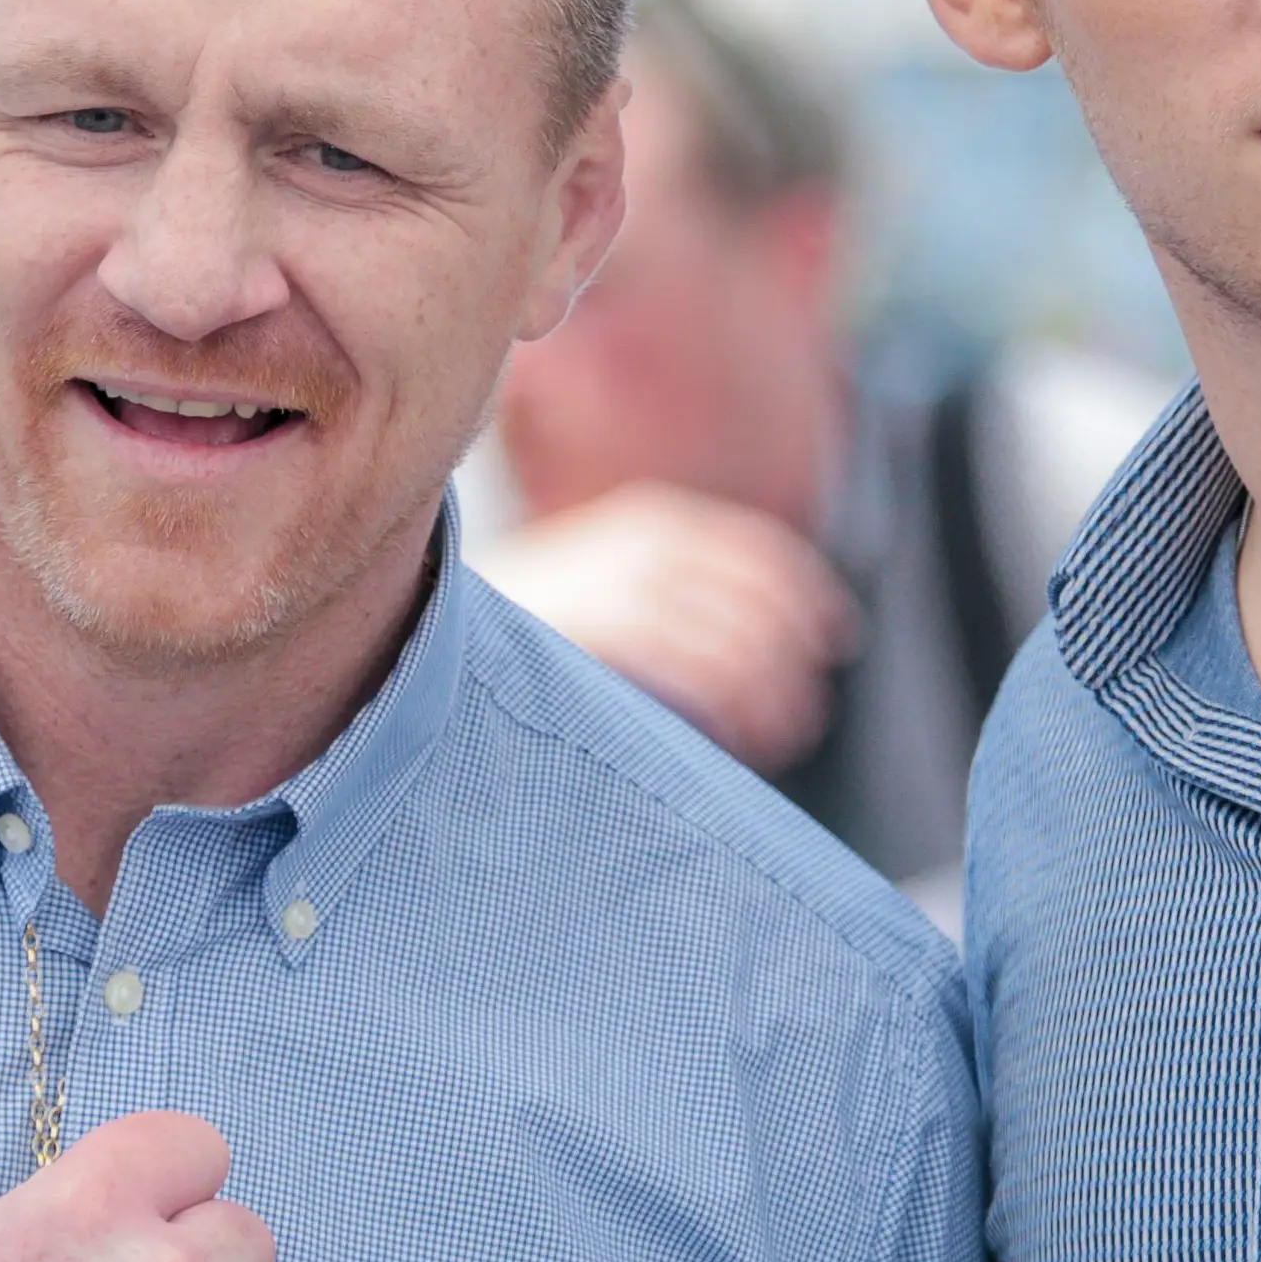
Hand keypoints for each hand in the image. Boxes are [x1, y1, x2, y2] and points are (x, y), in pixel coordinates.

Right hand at [468, 481, 855, 767]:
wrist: (423, 618)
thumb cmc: (521, 613)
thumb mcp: (598, 572)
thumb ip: (665, 590)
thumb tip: (748, 637)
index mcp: (652, 523)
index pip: (759, 554)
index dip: (809, 595)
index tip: (837, 636)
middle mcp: (648, 546)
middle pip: (760, 605)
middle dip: (791, 662)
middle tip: (803, 714)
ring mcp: (627, 584)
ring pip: (737, 643)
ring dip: (768, 696)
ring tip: (775, 737)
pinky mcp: (606, 627)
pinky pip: (697, 670)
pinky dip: (727, 708)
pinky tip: (731, 739)